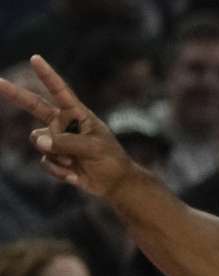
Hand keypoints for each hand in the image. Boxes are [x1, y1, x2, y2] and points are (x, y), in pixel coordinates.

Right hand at [0, 55, 135, 197]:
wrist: (113, 183)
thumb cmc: (110, 160)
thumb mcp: (93, 149)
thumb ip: (66, 143)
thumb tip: (38, 141)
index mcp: (78, 114)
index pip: (60, 92)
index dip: (47, 75)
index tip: (36, 59)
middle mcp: (63, 124)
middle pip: (33, 106)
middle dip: (15, 94)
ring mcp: (56, 140)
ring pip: (38, 141)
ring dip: (56, 154)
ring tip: (75, 161)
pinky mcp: (53, 157)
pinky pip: (44, 161)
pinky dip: (58, 170)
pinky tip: (74, 174)